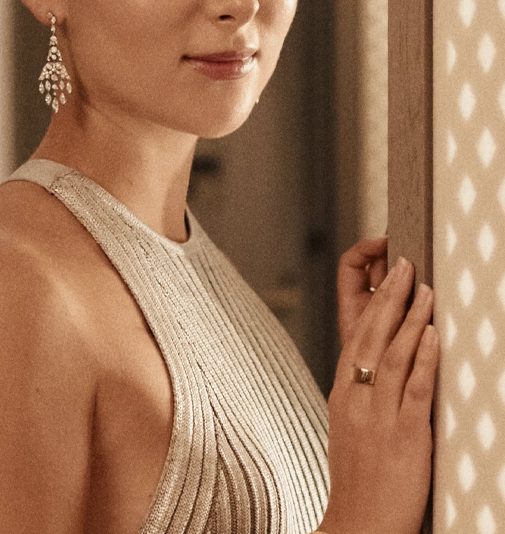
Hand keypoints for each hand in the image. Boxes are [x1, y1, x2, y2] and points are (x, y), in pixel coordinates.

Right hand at [319, 257, 438, 533]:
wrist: (358, 523)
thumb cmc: (359, 476)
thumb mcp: (351, 425)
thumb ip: (364, 390)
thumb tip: (386, 360)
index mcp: (342, 392)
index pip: (355, 335)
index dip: (370, 301)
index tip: (385, 275)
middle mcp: (356, 397)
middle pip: (371, 336)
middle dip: (389, 297)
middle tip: (403, 265)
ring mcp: (378, 415)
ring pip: (393, 355)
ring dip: (410, 319)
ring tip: (423, 289)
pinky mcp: (404, 435)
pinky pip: (414, 389)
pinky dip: (424, 359)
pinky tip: (432, 336)